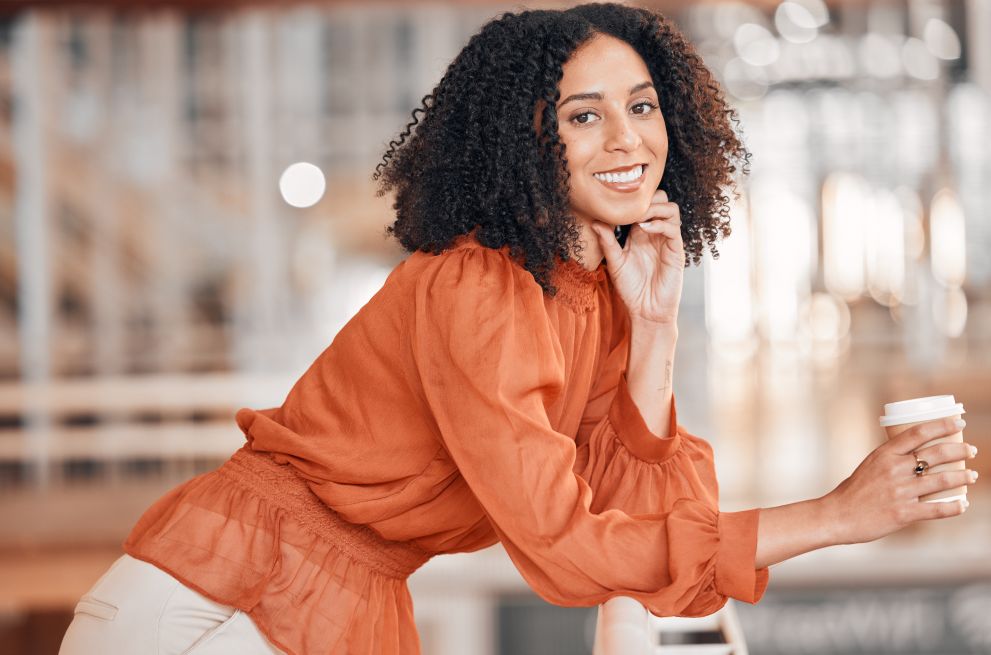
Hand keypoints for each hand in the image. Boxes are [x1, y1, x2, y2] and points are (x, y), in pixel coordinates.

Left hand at [589, 189, 684, 325]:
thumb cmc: (631, 289)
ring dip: (655, 208)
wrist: (646, 311)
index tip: (616, 203)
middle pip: (661, 201)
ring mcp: (668, 241)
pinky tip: (644, 229)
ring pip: (671, 210)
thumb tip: (595, 221)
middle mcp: (656, 234)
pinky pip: (674, 229)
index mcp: (641, 234)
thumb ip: (607, 242)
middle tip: (630, 207)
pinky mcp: (676, 252)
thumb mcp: (615, 263)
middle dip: (647, 198)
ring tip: (637, 217)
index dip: (633, 200)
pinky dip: (659, 224)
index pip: (644, 205)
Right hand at [821, 417, 976, 545]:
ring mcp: (900, 492)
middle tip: (971, 450)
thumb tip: (917, 456)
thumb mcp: (870, 465)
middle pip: (936, 454)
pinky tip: (963, 504)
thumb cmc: (854, 491)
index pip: (919, 433)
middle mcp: (894, 470)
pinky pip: (937, 509)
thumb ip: (893, 460)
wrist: (838, 515)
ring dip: (964, 476)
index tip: (958, 422)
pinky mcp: (903, 513)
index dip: (942, 425)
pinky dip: (954, 507)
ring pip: (943, 480)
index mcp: (885, 454)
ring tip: (972, 475)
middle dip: (960, 450)